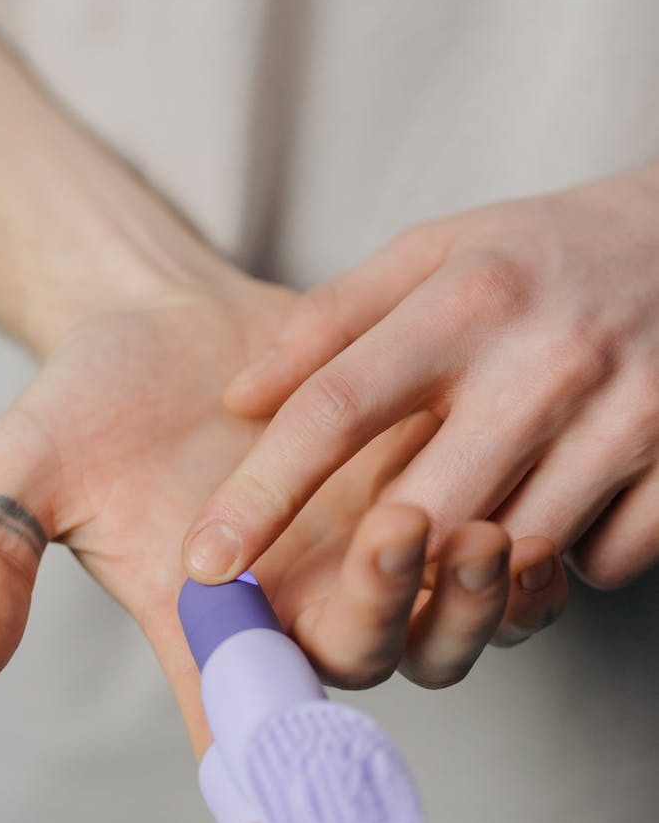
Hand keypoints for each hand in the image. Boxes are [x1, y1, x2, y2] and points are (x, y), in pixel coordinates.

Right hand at [0, 281, 566, 822]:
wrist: (171, 321)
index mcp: (210, 624)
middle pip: (368, 665)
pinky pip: (480, 562)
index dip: (272, 795)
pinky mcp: (411, 494)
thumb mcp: (27, 469)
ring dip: (474, 601)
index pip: (242, 734)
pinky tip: (528, 524)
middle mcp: (296, 605)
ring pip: (441, 628)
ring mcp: (360, 556)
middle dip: (393, 617)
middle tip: (397, 531)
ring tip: (487, 530)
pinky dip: (513, 564)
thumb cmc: (95, 401)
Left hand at [186, 166, 658, 593]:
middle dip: (373, 563)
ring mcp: (626, 417)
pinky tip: (558, 508)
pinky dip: (567, 563)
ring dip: (472, 568)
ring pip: (513, 556)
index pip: (336, 409)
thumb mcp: (434, 252)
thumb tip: (239, 399)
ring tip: (468, 519)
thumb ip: (331, 323)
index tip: (206, 561)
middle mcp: (544, 362)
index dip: (260, 494)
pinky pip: (604, 565)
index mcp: (465, 301)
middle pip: (423, 510)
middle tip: (355, 570)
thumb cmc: (539, 255)